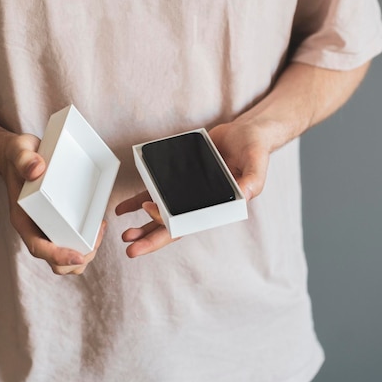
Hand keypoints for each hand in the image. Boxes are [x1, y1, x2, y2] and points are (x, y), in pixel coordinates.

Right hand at [0, 133, 104, 274]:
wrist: (22, 155)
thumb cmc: (19, 156)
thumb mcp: (19, 151)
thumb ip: (25, 158)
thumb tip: (37, 169)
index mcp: (23, 220)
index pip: (38, 248)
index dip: (58, 256)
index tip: (78, 256)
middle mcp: (36, 229)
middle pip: (56, 262)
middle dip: (79, 258)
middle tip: (97, 237)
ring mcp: (49, 227)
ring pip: (68, 256)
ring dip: (87, 251)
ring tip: (100, 229)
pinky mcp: (61, 222)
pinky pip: (75, 240)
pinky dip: (89, 240)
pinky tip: (99, 224)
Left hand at [115, 119, 270, 257]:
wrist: (245, 133)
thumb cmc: (253, 150)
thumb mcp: (256, 164)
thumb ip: (252, 181)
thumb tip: (243, 197)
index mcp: (215, 206)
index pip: (189, 222)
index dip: (169, 224)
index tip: (151, 212)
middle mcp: (197, 203)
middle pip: (171, 226)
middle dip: (150, 239)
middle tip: (131, 248)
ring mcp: (185, 192)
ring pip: (160, 213)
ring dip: (143, 226)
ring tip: (126, 234)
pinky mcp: (178, 178)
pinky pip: (155, 191)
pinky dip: (137, 201)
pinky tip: (124, 208)